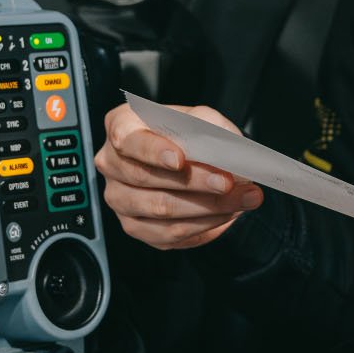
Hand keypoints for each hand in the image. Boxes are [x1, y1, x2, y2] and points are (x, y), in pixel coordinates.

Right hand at [95, 102, 263, 250]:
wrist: (193, 157)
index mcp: (122, 126)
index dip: (153, 151)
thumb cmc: (191, 134)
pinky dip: (203, 225)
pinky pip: (168, 234)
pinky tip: (227, 213)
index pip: (127, 139)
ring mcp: (120, 198)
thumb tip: (225, 153)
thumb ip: (210, 129)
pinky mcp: (136, 227)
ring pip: (159, 209)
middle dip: (194, 182)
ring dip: (207, 207)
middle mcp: (112, 163)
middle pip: (145, 178)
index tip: (180, 159)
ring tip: (241, 199)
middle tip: (228, 182)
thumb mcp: (203, 118)